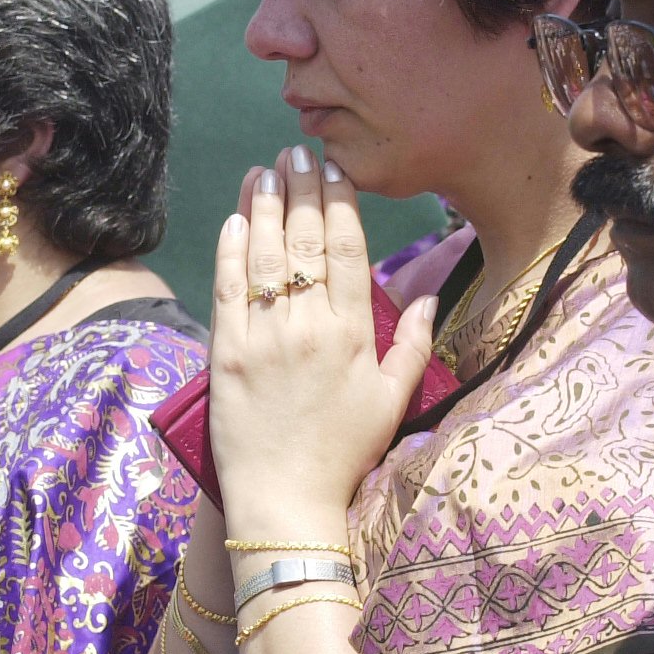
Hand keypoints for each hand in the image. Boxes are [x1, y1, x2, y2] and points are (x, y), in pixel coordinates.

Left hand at [207, 146, 435, 534]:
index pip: (347, 249)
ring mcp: (265, 337)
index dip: (340, 202)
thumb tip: (426, 299)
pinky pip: (228, 288)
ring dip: (265, 205)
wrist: (286, 502)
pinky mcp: (227, 353)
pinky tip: (236, 218)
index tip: (334, 169)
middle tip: (297, 151)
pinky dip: (231, 249)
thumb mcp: (392, 402)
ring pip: (265, 254)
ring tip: (265, 170)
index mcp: (353, 334)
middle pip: (306, 240)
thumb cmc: (344, 454)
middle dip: (302, 189)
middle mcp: (309, 326)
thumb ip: (411, 346)